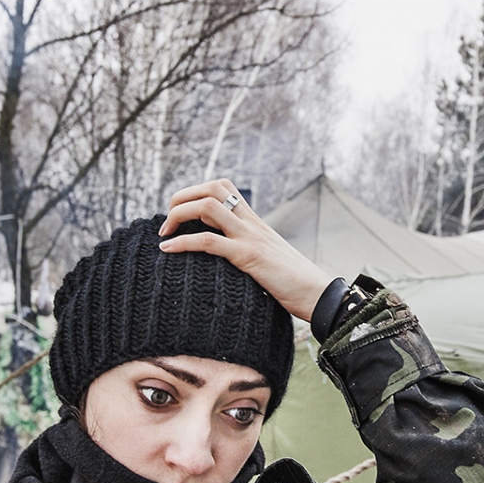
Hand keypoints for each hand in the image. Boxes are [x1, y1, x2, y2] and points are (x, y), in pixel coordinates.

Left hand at [157, 179, 334, 321]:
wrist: (318, 295)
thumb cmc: (295, 283)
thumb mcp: (269, 259)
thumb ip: (250, 251)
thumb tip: (229, 261)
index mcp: (255, 222)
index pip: (223, 187)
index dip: (195, 193)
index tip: (181, 216)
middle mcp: (251, 223)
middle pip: (211, 188)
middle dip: (181, 198)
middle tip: (167, 223)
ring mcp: (250, 238)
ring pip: (207, 206)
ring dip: (178, 215)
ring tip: (165, 234)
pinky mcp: (249, 257)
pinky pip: (209, 241)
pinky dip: (183, 243)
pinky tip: (168, 250)